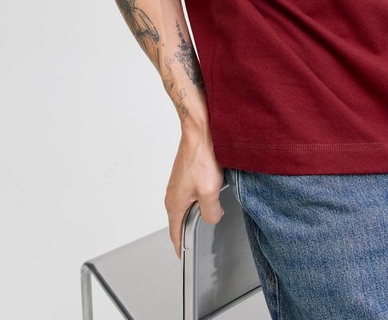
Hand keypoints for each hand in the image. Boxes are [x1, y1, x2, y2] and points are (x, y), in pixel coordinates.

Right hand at [165, 127, 224, 256]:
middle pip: (182, 219)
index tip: (182, 256)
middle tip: (203, 236)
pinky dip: (202, 196)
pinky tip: (214, 191)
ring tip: (213, 211)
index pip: (175, 233)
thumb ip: (210, 213)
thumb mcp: (209, 192)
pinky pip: (193, 193)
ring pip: (189, 205)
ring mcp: (179, 183)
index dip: (180, 247)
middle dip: (192, 228)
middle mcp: (173, 194)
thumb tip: (212, 217)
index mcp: (174, 203)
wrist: (199, 131)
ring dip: (200, 209)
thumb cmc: (200, 157)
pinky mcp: (186, 174)